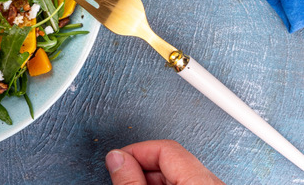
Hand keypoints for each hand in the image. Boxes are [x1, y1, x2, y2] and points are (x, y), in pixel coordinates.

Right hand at [106, 139, 223, 184]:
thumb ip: (130, 179)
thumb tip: (116, 158)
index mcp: (201, 181)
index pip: (165, 148)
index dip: (136, 150)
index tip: (117, 159)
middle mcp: (214, 184)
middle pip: (173, 159)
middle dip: (143, 165)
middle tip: (122, 175)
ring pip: (180, 174)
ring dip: (153, 178)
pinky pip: (189, 184)